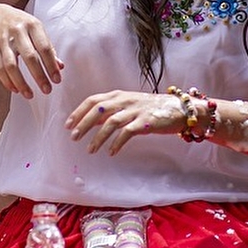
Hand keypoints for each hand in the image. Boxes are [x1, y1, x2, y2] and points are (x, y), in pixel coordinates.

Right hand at [0, 4, 62, 98]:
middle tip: (47, 90)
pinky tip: (15, 89)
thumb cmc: (20, 24)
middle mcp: (18, 31)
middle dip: (39, 76)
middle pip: (29, 57)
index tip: (57, 79)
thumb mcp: (36, 29)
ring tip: (30, 95)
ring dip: (21, 83)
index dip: (51, 65)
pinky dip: (7, 81)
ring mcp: (4, 40)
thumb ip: (48, 47)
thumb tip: (60, 67)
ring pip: (11, 65)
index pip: (45, 47)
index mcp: (33, 25)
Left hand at [66, 90, 186, 155]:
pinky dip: (117, 143)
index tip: (68, 124)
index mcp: (119, 95)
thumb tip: (90, 120)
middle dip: (84, 123)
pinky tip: (111, 152)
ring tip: (90, 150)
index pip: (94, 100)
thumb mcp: (128, 106)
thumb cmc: (151, 108)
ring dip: (98, 136)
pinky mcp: (146, 122)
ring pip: (111, 122)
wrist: (178, 109)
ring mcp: (136, 110)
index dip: (79, 112)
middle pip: (99, 109)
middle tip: (74, 137)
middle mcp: (126, 100)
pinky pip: (127, 132)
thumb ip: (111, 111)